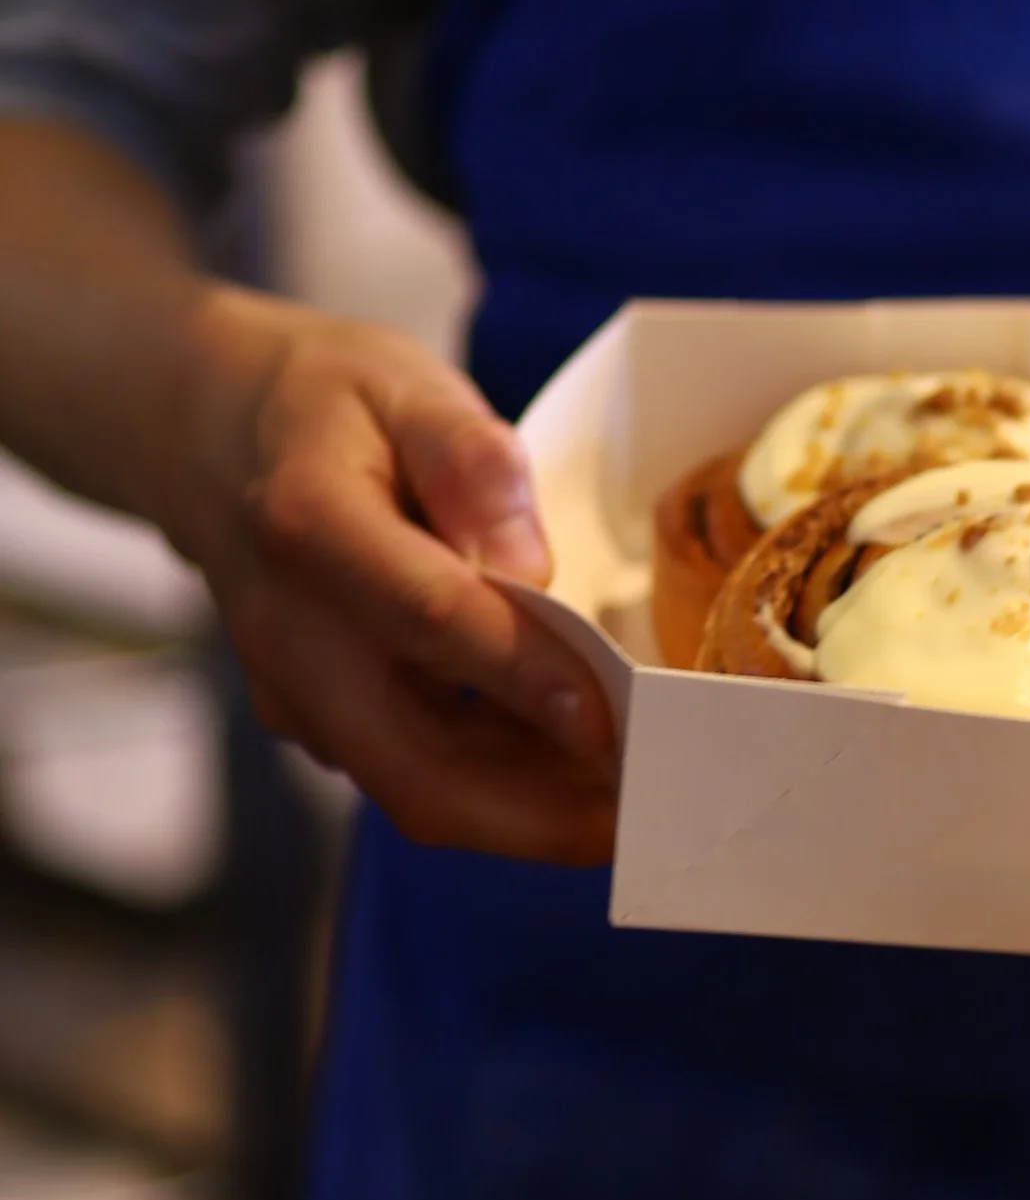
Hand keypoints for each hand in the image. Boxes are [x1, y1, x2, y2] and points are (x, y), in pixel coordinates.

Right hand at [162, 287, 618, 863]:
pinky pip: (408, 773)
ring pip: (415, 789)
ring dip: (528, 813)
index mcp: (310, 526)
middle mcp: (289, 631)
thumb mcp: (408, 386)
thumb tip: (528, 567)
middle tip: (648, 805)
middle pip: (412, 765)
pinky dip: (496, 788)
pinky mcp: (313, 720)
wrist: (212, 436)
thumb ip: (471, 461)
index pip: (427, 620)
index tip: (613, 722)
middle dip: (537, 812)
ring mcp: (293, 689)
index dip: (525, 678)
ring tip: (632, 795)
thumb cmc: (330, 406)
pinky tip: (572, 767)